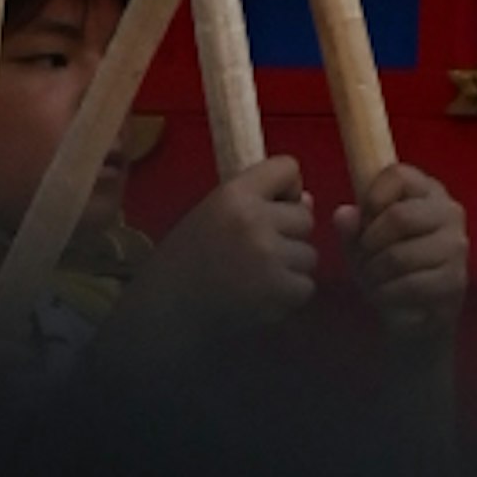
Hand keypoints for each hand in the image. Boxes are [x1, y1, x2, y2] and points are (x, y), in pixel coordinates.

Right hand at [125, 156, 321, 342]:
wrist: (166, 308)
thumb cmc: (183, 258)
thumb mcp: (211, 212)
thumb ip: (256, 200)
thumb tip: (307, 200)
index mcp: (234, 194)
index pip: (288, 167)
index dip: (286, 188)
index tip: (271, 206)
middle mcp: (256, 220)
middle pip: (305, 216)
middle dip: (289, 233)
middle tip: (258, 249)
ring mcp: (271, 258)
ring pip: (309, 254)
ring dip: (290, 265)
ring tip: (258, 275)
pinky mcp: (280, 292)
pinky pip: (306, 285)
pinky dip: (289, 293)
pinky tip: (261, 295)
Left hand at [340, 158, 468, 333]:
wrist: (418, 311)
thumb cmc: (388, 264)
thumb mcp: (362, 241)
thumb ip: (352, 226)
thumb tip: (344, 215)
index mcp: (427, 190)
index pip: (398, 175)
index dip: (371, 199)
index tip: (363, 222)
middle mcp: (449, 212)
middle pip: (399, 216)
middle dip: (369, 244)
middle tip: (362, 260)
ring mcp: (456, 246)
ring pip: (400, 256)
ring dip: (375, 274)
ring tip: (372, 280)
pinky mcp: (455, 280)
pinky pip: (410, 285)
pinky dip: (387, 294)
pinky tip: (385, 296)